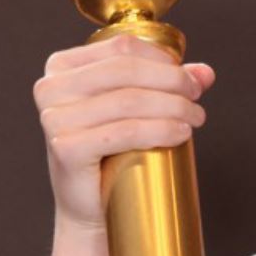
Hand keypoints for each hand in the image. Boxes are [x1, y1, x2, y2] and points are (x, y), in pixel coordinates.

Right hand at [33, 33, 215, 231]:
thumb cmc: (110, 156)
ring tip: (195, 118)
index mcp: (60, 67)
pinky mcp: (66, 148)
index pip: (121, 47)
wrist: (89, 209)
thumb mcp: (134, 111)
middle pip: (126, 71)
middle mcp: (50, 88)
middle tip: (196, 98)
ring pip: (129, 101)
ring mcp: (54, 119)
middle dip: (171, 81)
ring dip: (173, 106)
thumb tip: (205, 73)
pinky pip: (125, 131)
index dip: (162, 59)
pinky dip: (160, 130)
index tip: (189, 79)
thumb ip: (166, 86)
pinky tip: (181, 133)